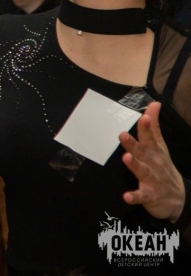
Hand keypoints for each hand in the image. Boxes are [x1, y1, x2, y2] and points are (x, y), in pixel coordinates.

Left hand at [119, 102, 185, 222]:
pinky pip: (141, 196)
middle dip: (133, 143)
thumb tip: (154, 103)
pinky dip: (134, 196)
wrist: (179, 199)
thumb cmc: (162, 166)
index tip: (144, 116)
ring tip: (125, 158)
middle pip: (143, 152)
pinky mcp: (149, 195)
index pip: (151, 136)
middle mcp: (154, 163)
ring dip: (134, 164)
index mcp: (155, 151)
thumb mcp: (160, 145)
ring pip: (142, 171)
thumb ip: (153, 126)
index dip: (147, 127)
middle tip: (122, 134)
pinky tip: (126, 196)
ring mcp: (152, 179)